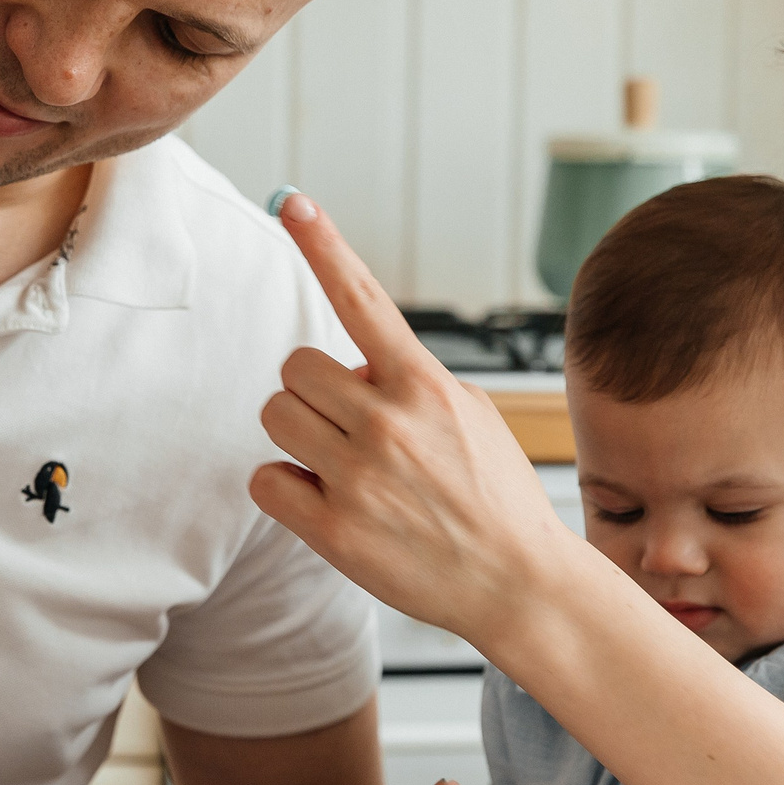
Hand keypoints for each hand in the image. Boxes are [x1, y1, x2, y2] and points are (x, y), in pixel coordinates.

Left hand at [249, 194, 590, 638]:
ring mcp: (359, 478)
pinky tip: (329, 502)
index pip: (363, 298)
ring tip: (346, 465)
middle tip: (348, 425)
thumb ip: (410, 379)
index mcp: (425, 385)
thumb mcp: (470, 415)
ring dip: (299, 434)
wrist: (517, 583)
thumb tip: (353, 368)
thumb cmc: (494, 495)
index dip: (324, 245)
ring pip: (276, 416)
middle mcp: (389, 424)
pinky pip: (266, 480)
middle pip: (295, 367)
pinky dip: (286, 488)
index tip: (292, 202)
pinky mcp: (334, 530)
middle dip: (312, 391)